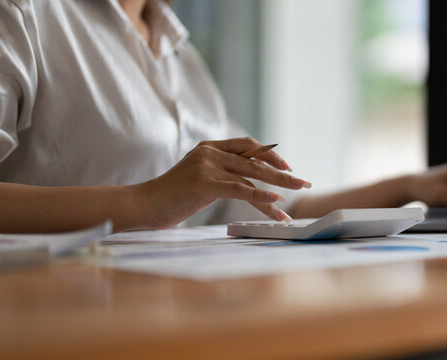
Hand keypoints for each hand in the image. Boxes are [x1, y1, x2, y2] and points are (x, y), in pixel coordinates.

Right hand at [132, 137, 310, 228]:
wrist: (142, 204)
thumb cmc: (171, 197)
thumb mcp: (199, 179)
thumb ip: (221, 174)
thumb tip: (248, 182)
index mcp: (209, 147)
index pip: (248, 145)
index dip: (271, 155)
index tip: (288, 168)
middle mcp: (210, 152)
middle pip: (256, 160)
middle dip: (283, 173)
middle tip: (303, 182)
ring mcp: (207, 166)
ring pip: (252, 176)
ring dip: (278, 188)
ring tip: (297, 196)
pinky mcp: (204, 183)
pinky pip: (240, 189)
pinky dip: (260, 197)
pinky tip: (276, 203)